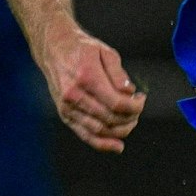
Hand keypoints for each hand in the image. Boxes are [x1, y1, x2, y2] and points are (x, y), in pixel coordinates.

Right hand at [39, 24, 144, 152]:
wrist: (54, 49)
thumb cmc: (82, 49)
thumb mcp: (106, 52)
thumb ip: (119, 74)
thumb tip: (130, 92)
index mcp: (86, 77)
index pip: (116, 103)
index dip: (135, 106)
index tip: (142, 99)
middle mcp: (74, 95)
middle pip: (110, 118)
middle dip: (131, 117)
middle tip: (138, 108)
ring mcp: (67, 107)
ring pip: (99, 130)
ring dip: (121, 130)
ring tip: (132, 121)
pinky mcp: (64, 114)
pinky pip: (84, 134)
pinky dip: (102, 144)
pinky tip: (117, 146)